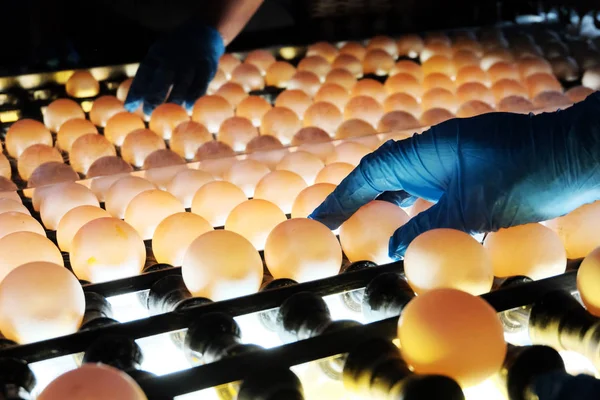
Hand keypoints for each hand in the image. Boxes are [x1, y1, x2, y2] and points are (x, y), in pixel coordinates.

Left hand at [124, 20, 224, 114]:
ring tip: (168, 115)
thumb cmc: (174, 53)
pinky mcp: (206, 66)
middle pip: (162, 78)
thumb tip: (130, 105)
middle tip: (148, 113)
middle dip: (154, 96)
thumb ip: (148, 79)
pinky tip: (188, 108)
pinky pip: (200, 83)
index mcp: (157, 53)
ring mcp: (190, 61)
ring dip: (174, 99)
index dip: (136, 90)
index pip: (144, 73)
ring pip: (181, 82)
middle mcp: (173, 56)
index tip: (129, 107)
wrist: (202, 32)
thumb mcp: (158, 58)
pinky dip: (194, 96)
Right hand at [309, 92, 599, 258]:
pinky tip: (402, 226)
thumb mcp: (472, 207)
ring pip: (402, 185)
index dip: (340, 197)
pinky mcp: (465, 177)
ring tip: (355, 229)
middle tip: (328, 227)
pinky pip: (424, 193)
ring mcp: (448, 164)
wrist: (573, 157)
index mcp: (426, 151)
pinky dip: (407, 209)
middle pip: (380, 177)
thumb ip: (428, 227)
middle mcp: (432, 154)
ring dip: (378, 204)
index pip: (370, 173)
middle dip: (353, 201)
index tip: (318, 219)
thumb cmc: (526, 175)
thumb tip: (392, 249)